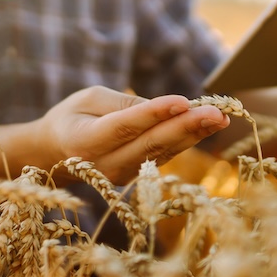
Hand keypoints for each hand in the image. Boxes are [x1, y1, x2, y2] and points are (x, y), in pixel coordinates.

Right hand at [40, 86, 229, 183]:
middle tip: (216, 112)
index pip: (125, 127)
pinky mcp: (136, 177)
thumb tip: (163, 107)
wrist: (55, 155)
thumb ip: (122, 103)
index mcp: (85, 142)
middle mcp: (104, 165)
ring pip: (162, 153)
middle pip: (150, 144)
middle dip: (186, 127)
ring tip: (221, 118)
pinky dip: (187, 140)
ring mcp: (121, 176)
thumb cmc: (72, 118)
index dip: (154, 114)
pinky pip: (164, 156)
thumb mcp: (88, 99)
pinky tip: (208, 126)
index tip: (182, 101)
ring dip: (194, 135)